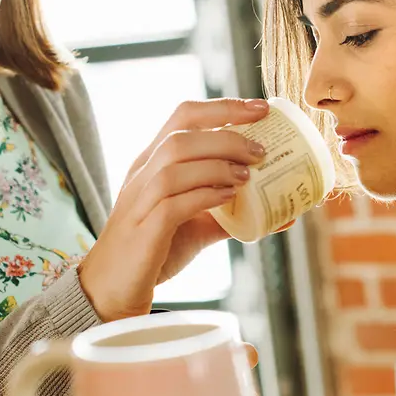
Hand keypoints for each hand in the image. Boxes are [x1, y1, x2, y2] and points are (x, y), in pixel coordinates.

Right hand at [78, 98, 268, 319]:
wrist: (113, 288)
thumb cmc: (154, 249)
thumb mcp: (196, 223)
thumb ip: (231, 213)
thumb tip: (282, 213)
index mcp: (152, 161)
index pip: (184, 116)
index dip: (224, 107)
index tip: (261, 109)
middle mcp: (142, 173)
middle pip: (181, 134)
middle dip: (226, 136)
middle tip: (261, 151)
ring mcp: (139, 200)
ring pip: (174, 163)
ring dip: (216, 164)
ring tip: (248, 174)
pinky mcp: (143, 229)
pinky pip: (173, 202)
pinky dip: (204, 196)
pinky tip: (227, 199)